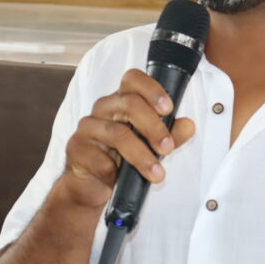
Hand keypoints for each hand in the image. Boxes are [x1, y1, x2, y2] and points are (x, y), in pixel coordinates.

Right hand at [61, 69, 195, 208]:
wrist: (92, 185)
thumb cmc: (122, 158)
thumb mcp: (152, 146)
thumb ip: (171, 135)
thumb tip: (189, 125)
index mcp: (122, 100)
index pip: (133, 79)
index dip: (152, 89)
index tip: (169, 109)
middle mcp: (103, 108)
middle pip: (129, 104)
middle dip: (154, 128)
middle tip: (168, 148)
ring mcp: (87, 127)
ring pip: (117, 134)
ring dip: (141, 156)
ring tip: (157, 175)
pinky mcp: (75, 148)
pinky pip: (99, 158)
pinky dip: (115, 172)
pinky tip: (119, 179)